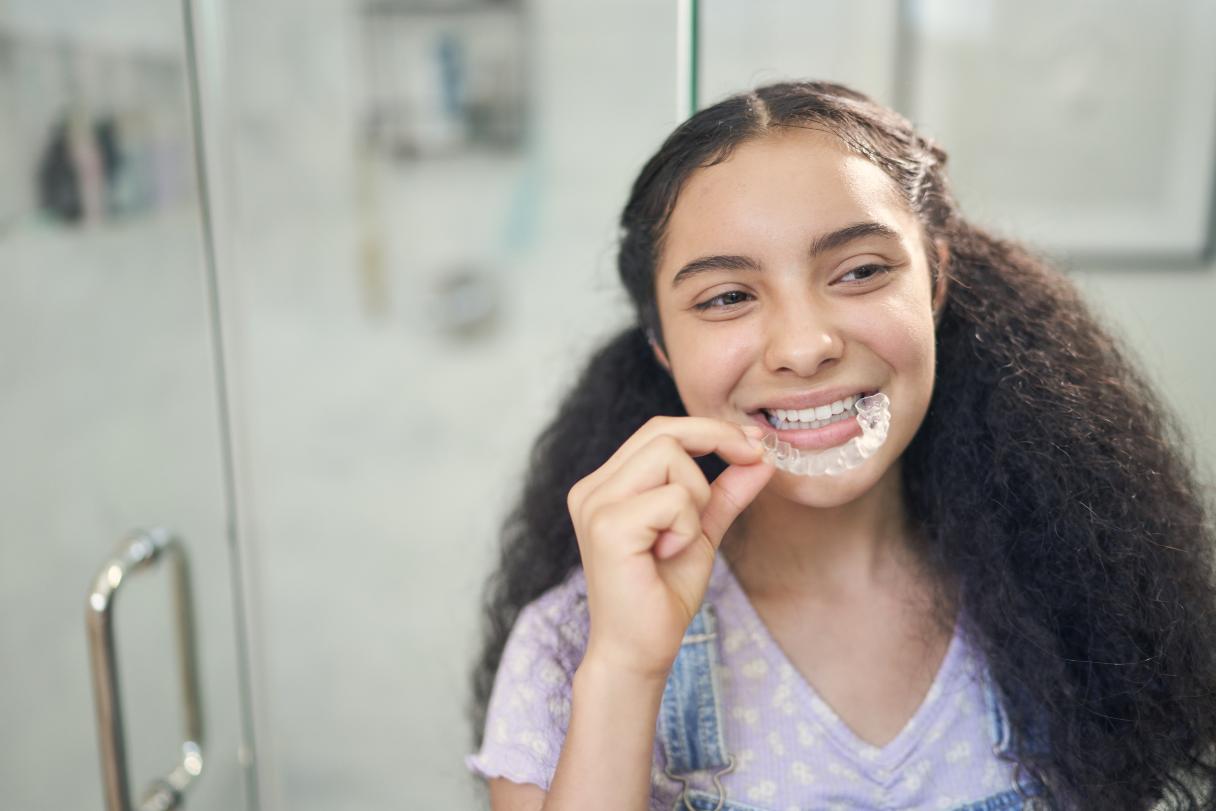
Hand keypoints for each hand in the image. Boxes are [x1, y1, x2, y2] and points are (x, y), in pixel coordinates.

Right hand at [566, 416, 773, 679]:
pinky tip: (668, 554)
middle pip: (663, 431)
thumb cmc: (662, 596)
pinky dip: (687, 525)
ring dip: (696, 497)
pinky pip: (672, 498)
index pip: (658, 431)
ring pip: (669, 455)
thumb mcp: (700, 532)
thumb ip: (725, 493)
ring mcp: (595, 505)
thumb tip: (760, 457)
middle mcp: (592, 489)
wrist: (639, 652)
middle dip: (716, 440)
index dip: (709, 429)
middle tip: (752, 460)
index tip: (752, 444)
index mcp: (606, 485)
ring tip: (680, 539)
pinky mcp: (608, 527)